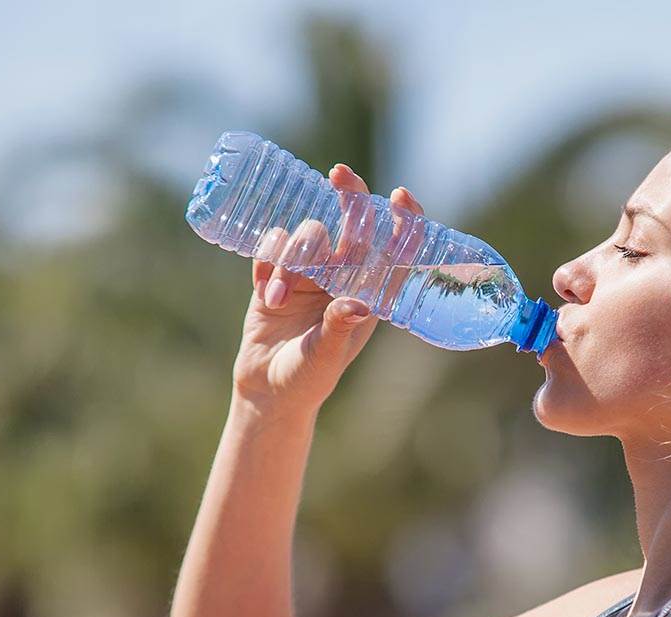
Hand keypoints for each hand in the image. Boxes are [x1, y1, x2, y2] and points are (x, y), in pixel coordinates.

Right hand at [231, 163, 425, 415]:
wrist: (267, 389)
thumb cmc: (308, 378)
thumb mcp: (325, 357)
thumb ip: (338, 328)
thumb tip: (358, 304)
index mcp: (369, 295)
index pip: (396, 250)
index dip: (404, 221)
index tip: (400, 195)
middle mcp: (344, 277)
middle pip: (354, 223)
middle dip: (349, 195)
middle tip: (339, 174)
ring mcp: (310, 272)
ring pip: (307, 234)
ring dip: (291, 258)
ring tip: (278, 301)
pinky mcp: (276, 273)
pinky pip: (272, 246)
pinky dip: (267, 264)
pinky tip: (266, 295)